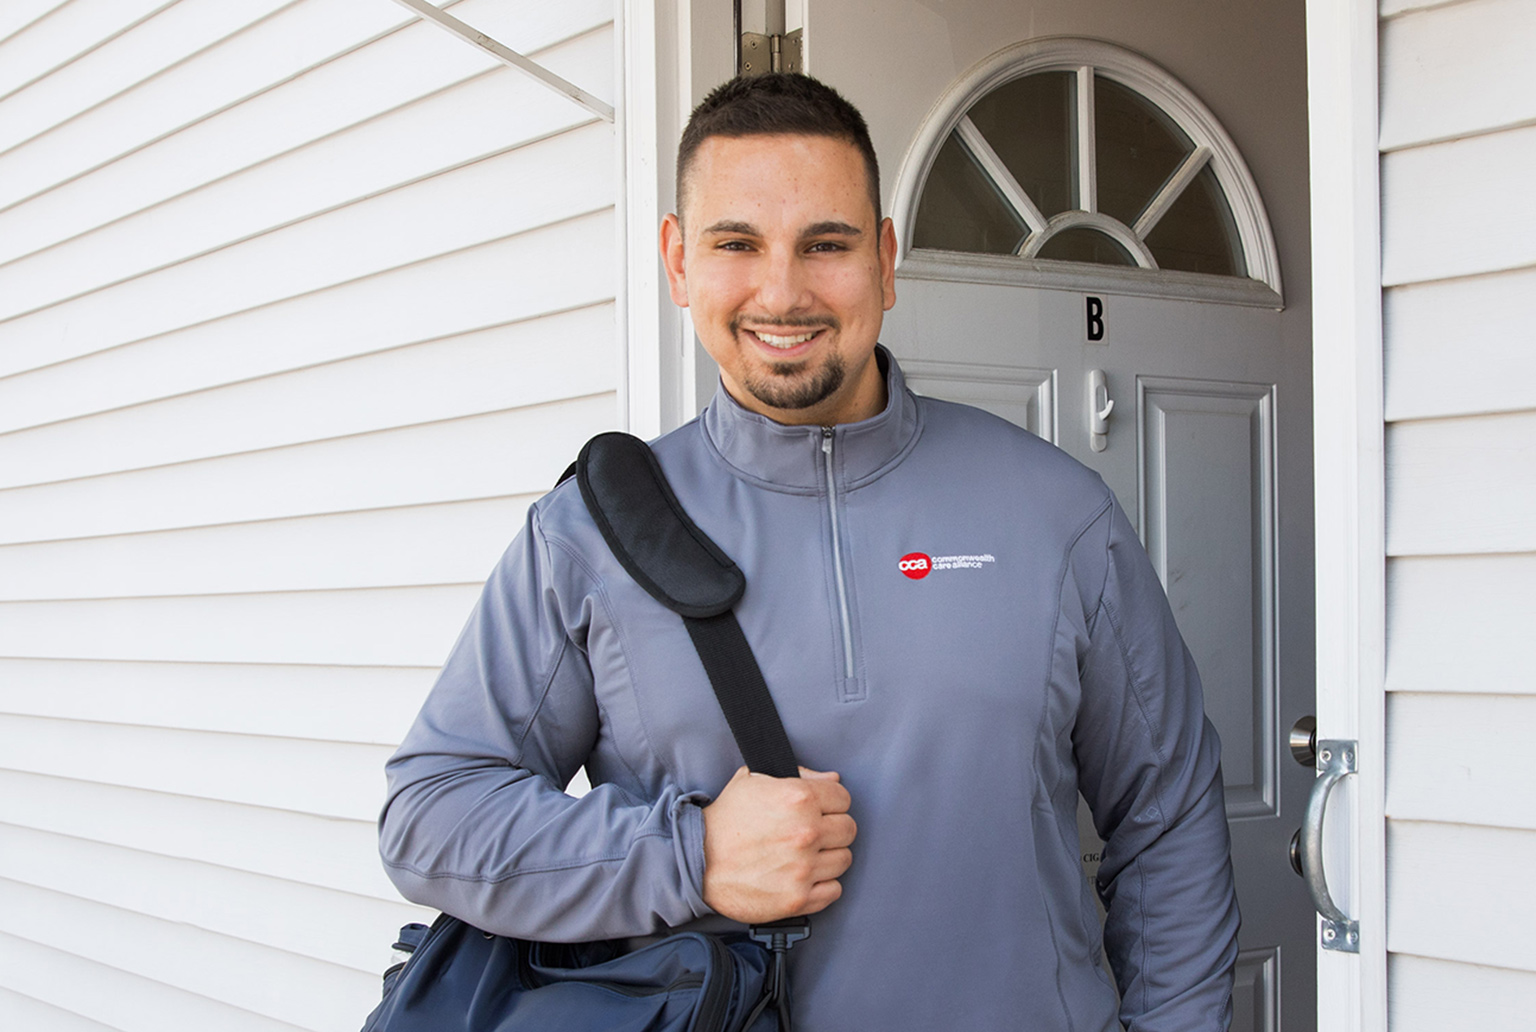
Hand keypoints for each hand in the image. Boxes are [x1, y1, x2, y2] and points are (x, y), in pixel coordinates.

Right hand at [701, 766, 855, 923]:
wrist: (697, 862)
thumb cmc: (724, 822)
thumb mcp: (753, 780)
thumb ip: (799, 775)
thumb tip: (831, 778)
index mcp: (798, 798)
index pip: (843, 798)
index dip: (831, 802)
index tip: (821, 810)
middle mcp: (806, 832)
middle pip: (848, 829)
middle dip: (833, 828)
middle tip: (814, 833)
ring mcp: (804, 868)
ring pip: (844, 859)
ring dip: (829, 857)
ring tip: (807, 855)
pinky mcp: (798, 898)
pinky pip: (834, 890)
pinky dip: (823, 885)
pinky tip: (805, 876)